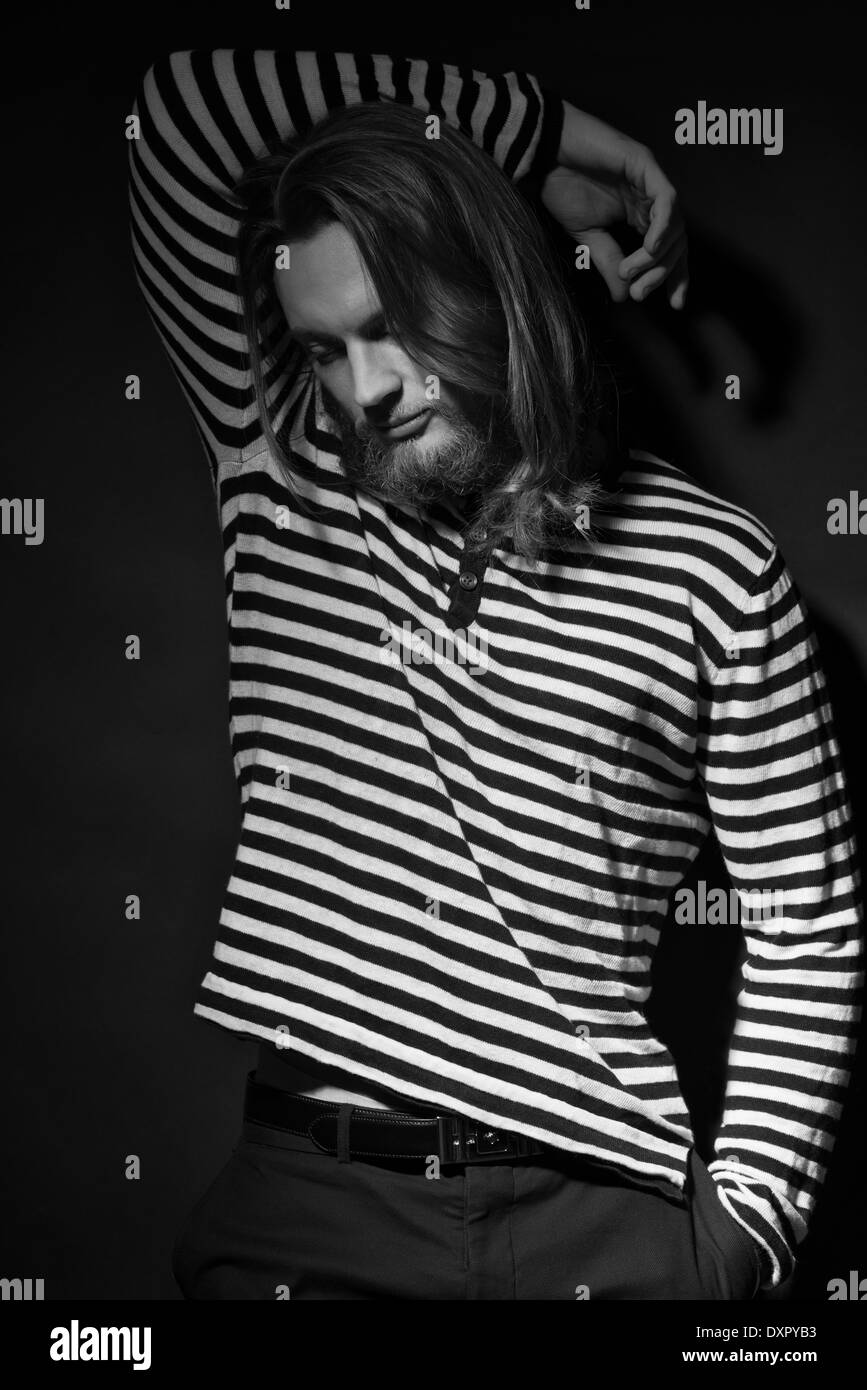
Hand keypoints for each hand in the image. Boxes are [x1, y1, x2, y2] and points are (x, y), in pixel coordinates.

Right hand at [539, 101, 687, 308]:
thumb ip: (609, 262)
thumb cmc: (561, 186)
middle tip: (640, 292)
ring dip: (656, 255)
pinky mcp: (644, 164)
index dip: (676, 276)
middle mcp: (650, 198)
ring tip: (632, 271)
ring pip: (674, 224)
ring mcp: (650, 180)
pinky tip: (649, 247)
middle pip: (676, 241)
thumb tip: (624, 296)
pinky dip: (662, 225)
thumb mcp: (587, 236)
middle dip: (663, 272)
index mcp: (639, 213)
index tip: (674, 304)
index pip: (669, 249)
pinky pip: (666, 198)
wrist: (543, 154)